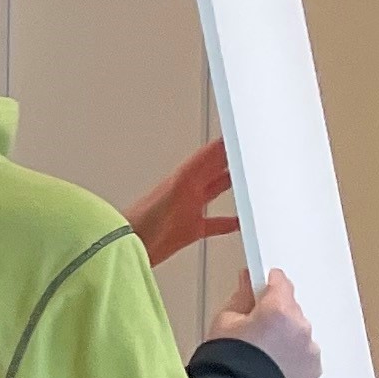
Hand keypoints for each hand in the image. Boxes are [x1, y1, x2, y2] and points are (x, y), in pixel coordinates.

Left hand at [127, 138, 240, 268]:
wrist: (125, 245)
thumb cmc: (143, 221)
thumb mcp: (175, 190)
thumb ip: (196, 170)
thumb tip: (212, 150)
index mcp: (185, 178)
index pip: (211, 154)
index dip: (227, 143)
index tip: (243, 132)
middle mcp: (187, 191)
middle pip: (216, 169)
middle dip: (233, 159)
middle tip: (252, 150)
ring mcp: (188, 210)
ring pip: (215, 191)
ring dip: (232, 184)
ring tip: (250, 177)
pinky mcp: (188, 230)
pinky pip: (214, 222)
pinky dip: (228, 221)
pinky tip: (238, 221)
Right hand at [213, 268, 320, 377]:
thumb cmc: (228, 361)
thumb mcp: (225, 321)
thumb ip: (241, 297)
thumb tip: (247, 282)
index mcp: (279, 309)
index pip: (280, 282)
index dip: (268, 283)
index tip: (261, 287)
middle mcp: (300, 326)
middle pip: (291, 308)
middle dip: (276, 313)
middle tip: (255, 329)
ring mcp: (309, 348)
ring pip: (299, 331)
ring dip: (286, 335)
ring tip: (264, 352)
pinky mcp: (314, 367)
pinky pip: (305, 352)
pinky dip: (293, 355)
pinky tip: (274, 364)